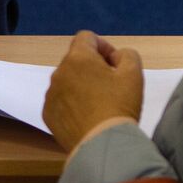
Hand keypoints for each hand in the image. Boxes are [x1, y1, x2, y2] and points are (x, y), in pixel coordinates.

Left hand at [43, 31, 143, 152]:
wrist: (103, 144)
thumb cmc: (120, 105)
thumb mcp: (134, 73)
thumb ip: (126, 54)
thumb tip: (114, 57)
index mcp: (78, 58)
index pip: (87, 37)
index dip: (103, 46)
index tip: (114, 64)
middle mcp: (59, 72)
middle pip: (76, 60)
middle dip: (93, 67)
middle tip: (111, 86)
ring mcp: (51, 94)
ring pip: (67, 81)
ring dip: (81, 85)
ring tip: (99, 105)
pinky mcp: (48, 114)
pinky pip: (61, 101)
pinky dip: (72, 104)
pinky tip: (87, 118)